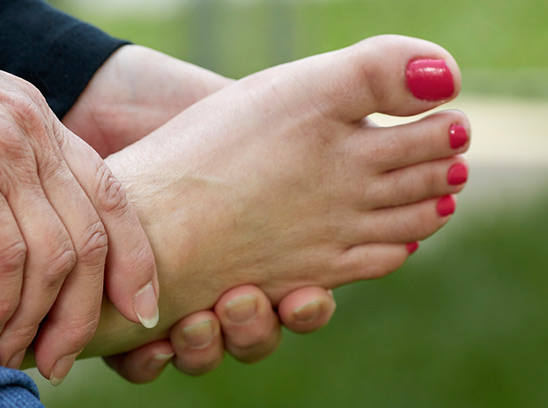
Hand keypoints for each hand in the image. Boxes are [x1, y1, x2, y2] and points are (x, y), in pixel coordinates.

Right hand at [0, 15, 158, 381]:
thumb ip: (14, 157)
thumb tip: (25, 219)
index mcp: (45, 126)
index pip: (114, 198)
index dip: (135, 261)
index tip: (140, 309)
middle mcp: (35, 139)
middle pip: (90, 242)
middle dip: (83, 314)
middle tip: (62, 358)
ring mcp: (3, 155)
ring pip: (53, 259)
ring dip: (34, 321)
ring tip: (12, 353)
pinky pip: (2, 258)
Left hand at [67, 44, 339, 380]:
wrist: (118, 113)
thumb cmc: (202, 128)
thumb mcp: (284, 123)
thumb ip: (340, 140)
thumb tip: (429, 140)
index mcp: (270, 253)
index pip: (302, 304)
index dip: (307, 310)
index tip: (303, 296)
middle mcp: (226, 281)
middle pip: (256, 336)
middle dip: (256, 331)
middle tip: (242, 300)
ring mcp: (176, 295)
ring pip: (206, 352)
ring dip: (208, 347)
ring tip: (198, 318)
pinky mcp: (127, 303)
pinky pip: (146, 360)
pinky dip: (154, 360)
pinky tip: (155, 341)